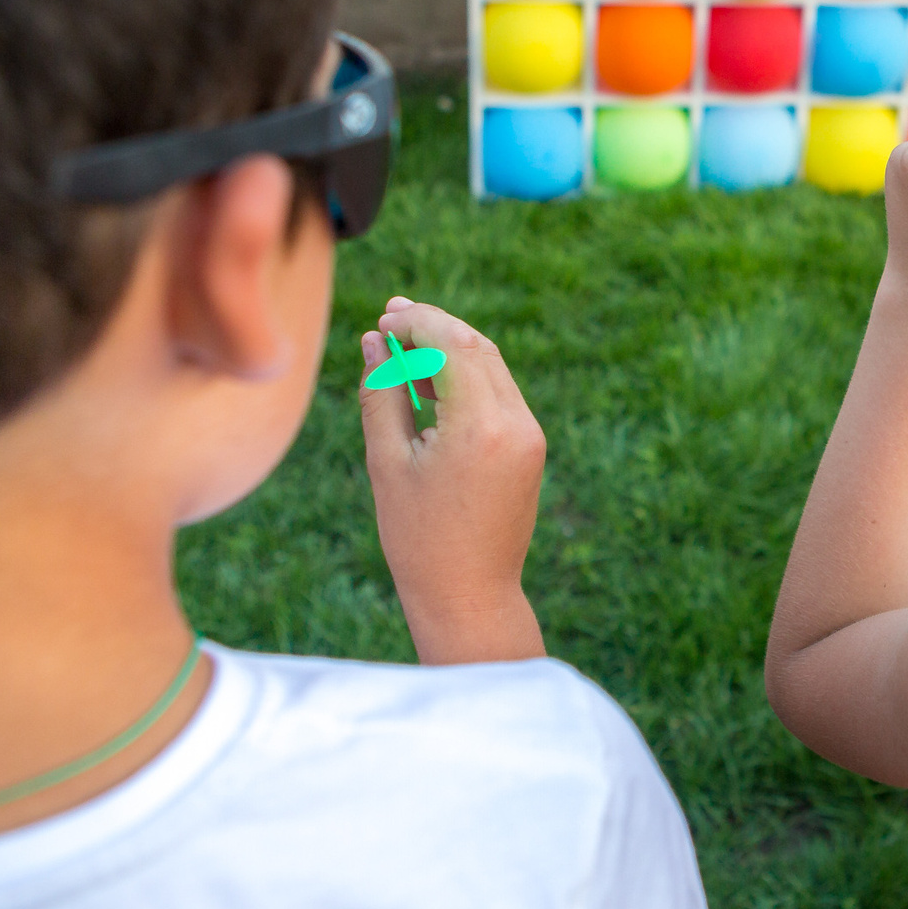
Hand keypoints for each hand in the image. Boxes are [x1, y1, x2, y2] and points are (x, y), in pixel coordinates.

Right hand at [359, 297, 545, 663]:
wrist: (470, 594)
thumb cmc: (417, 536)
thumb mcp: (387, 461)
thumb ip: (382, 392)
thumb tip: (375, 340)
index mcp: (481, 426)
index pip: (452, 345)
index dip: (417, 323)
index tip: (383, 317)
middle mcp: (517, 423)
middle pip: (477, 347)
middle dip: (435, 326)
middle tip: (390, 314)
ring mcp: (531, 434)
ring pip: (492, 365)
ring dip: (451, 347)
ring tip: (403, 339)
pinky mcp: (532, 445)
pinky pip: (500, 393)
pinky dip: (467, 376)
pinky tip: (429, 375)